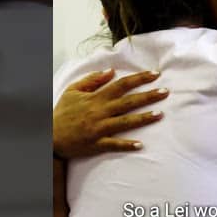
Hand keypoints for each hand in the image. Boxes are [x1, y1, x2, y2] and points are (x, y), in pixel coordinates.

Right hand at [53, 69, 167, 158]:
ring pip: (125, 122)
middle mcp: (100, 112)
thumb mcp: (73, 90)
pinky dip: (127, 145)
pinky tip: (141, 145)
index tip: (155, 74)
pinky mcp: (97, 144)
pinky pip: (114, 144)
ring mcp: (99, 129)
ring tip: (160, 114)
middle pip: (128, 102)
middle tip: (166, 91)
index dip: (139, 78)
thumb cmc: (62, 112)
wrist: (50, 135)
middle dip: (148, 96)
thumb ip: (92, 80)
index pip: (122, 84)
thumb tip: (111, 71)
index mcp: (96, 98)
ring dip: (144, 118)